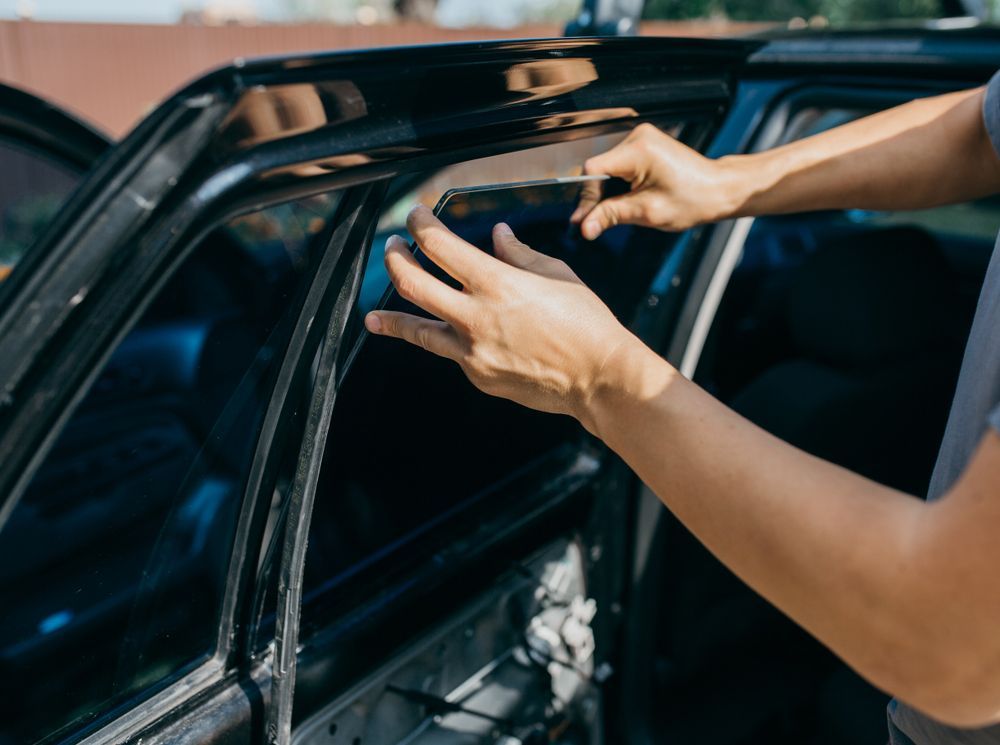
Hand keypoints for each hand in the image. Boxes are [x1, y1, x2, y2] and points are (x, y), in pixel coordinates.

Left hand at [363, 205, 647, 431]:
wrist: (600, 378)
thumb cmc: (587, 324)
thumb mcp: (556, 275)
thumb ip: (518, 255)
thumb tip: (498, 236)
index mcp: (497, 282)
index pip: (440, 244)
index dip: (420, 224)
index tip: (416, 215)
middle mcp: (477, 317)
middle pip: (412, 282)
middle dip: (395, 259)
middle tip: (392, 248)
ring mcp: (473, 351)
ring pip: (417, 330)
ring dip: (392, 318)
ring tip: (374, 317)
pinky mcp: (478, 376)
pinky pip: (451, 354)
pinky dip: (445, 341)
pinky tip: (444, 339)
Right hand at [570, 123, 735, 238]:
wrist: (718, 190)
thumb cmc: (692, 200)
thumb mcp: (647, 212)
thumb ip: (611, 216)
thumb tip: (584, 228)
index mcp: (639, 151)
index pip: (594, 169)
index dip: (586, 197)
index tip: (583, 221)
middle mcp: (638, 138)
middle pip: (598, 169)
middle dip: (595, 197)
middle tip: (592, 225)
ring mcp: (641, 139)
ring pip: (606, 169)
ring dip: (605, 192)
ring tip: (609, 214)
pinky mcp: (644, 145)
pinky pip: (618, 166)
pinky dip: (616, 185)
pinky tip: (622, 200)